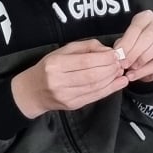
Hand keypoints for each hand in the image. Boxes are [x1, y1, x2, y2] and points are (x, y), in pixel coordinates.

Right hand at [10, 40, 127, 117]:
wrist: (33, 91)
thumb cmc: (49, 67)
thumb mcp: (63, 51)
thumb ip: (86, 47)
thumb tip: (107, 50)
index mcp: (56, 64)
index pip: (85, 61)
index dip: (104, 58)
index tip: (115, 54)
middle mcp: (59, 81)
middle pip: (92, 75)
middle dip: (110, 69)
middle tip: (120, 63)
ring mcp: (66, 95)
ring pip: (95, 87)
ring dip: (112, 79)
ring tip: (120, 71)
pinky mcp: (72, 105)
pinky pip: (94, 97)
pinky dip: (109, 89)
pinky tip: (119, 83)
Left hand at [116, 10, 152, 84]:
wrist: (152, 54)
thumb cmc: (136, 44)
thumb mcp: (127, 42)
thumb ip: (122, 46)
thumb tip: (117, 54)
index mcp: (146, 17)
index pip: (136, 28)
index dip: (127, 42)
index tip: (118, 55)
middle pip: (148, 36)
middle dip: (134, 51)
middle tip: (123, 64)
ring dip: (142, 59)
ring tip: (131, 68)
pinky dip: (146, 70)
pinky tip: (135, 75)